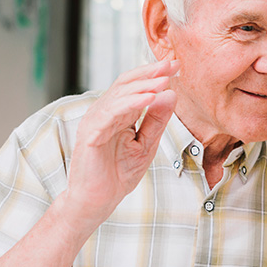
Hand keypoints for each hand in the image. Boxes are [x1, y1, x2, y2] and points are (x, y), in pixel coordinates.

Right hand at [62, 59, 178, 230]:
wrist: (97, 202)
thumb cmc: (118, 175)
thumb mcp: (146, 145)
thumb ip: (156, 120)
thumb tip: (171, 94)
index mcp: (117, 114)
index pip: (135, 87)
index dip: (154, 74)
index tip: (176, 65)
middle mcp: (104, 113)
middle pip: (126, 84)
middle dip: (150, 73)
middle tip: (171, 64)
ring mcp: (95, 122)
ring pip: (119, 96)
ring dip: (143, 86)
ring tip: (164, 79)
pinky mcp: (90, 134)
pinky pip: (111, 114)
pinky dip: (130, 104)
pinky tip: (148, 98)